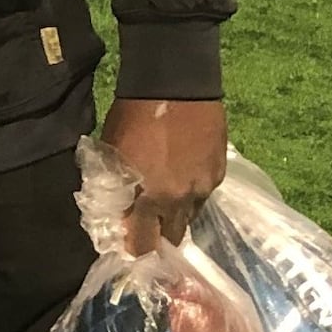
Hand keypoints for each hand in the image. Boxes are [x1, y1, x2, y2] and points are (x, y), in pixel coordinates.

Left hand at [100, 97, 227, 256]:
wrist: (175, 82)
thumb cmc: (133, 115)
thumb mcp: (112, 154)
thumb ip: (115, 188)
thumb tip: (118, 213)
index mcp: (149, 197)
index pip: (142, 245)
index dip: (134, 249)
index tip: (129, 244)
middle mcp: (180, 199)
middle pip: (171, 237)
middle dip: (158, 235)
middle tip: (148, 223)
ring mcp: (203, 187)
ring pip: (189, 216)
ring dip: (176, 212)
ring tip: (167, 194)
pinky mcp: (219, 172)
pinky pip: (204, 194)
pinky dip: (192, 191)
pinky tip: (183, 174)